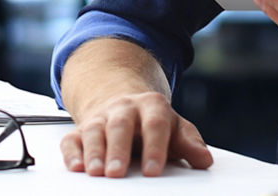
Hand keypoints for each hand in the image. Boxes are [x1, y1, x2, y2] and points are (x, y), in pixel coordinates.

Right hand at [60, 90, 213, 177]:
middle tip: (118, 173)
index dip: (154, 148)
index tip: (153, 171)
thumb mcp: (175, 128)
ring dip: (94, 152)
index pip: (155, 124)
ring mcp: (101, 118)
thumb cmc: (153, 123)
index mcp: (151, 106)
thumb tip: (204, 159)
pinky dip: (72, 152)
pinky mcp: (81, 130)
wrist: (125, 103)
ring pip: (94, 130)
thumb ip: (189, 143)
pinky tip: (76, 167)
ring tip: (96, 173)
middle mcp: (124, 108)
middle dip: (118, 149)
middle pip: (120, 125)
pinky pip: (72, 138)